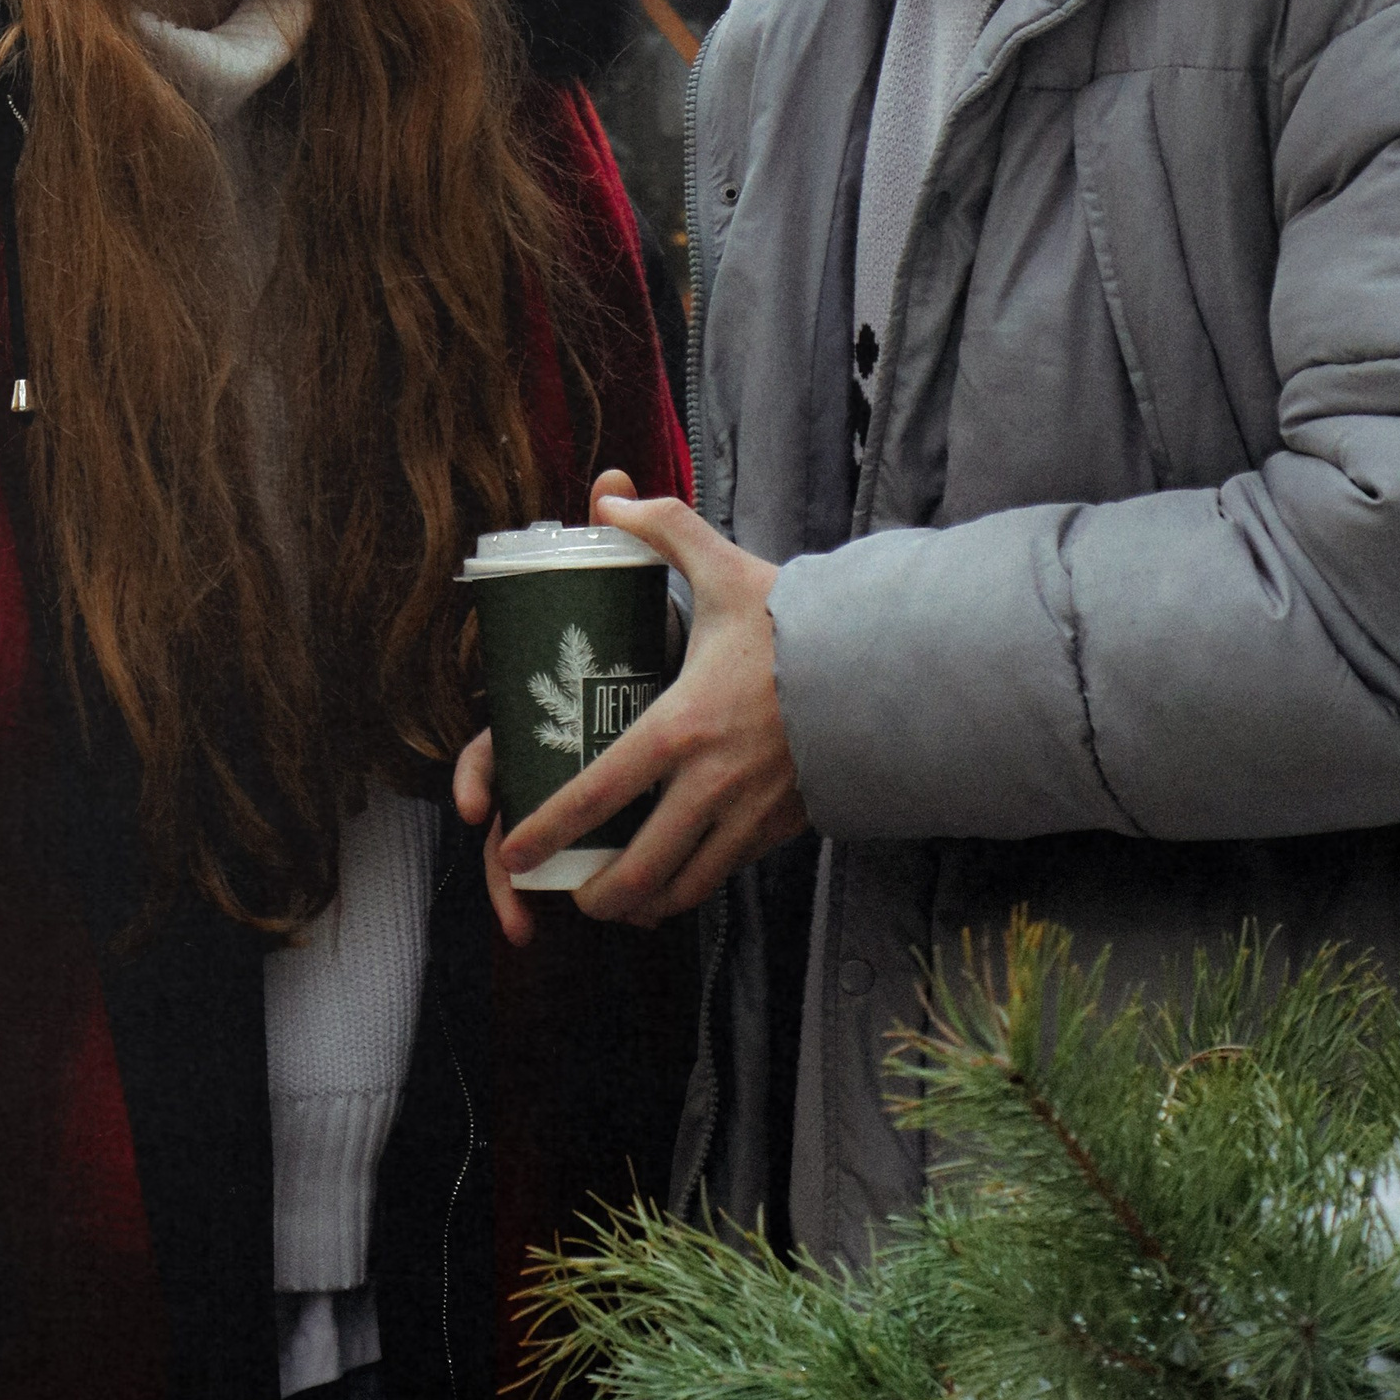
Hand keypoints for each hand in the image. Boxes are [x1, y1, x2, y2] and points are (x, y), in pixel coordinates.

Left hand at [457, 482, 804, 947]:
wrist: (887, 666)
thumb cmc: (798, 623)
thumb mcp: (724, 569)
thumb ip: (662, 528)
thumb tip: (607, 496)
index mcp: (680, 726)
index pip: (597, 792)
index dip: (547, 830)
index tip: (512, 851)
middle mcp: (710, 783)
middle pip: (638, 867)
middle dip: (597, 894)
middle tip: (569, 895)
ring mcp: (749, 814)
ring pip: (685, 886)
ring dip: (645, 903)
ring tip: (618, 902)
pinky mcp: (782, 827)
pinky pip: (725, 875)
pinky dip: (692, 888)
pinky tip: (675, 884)